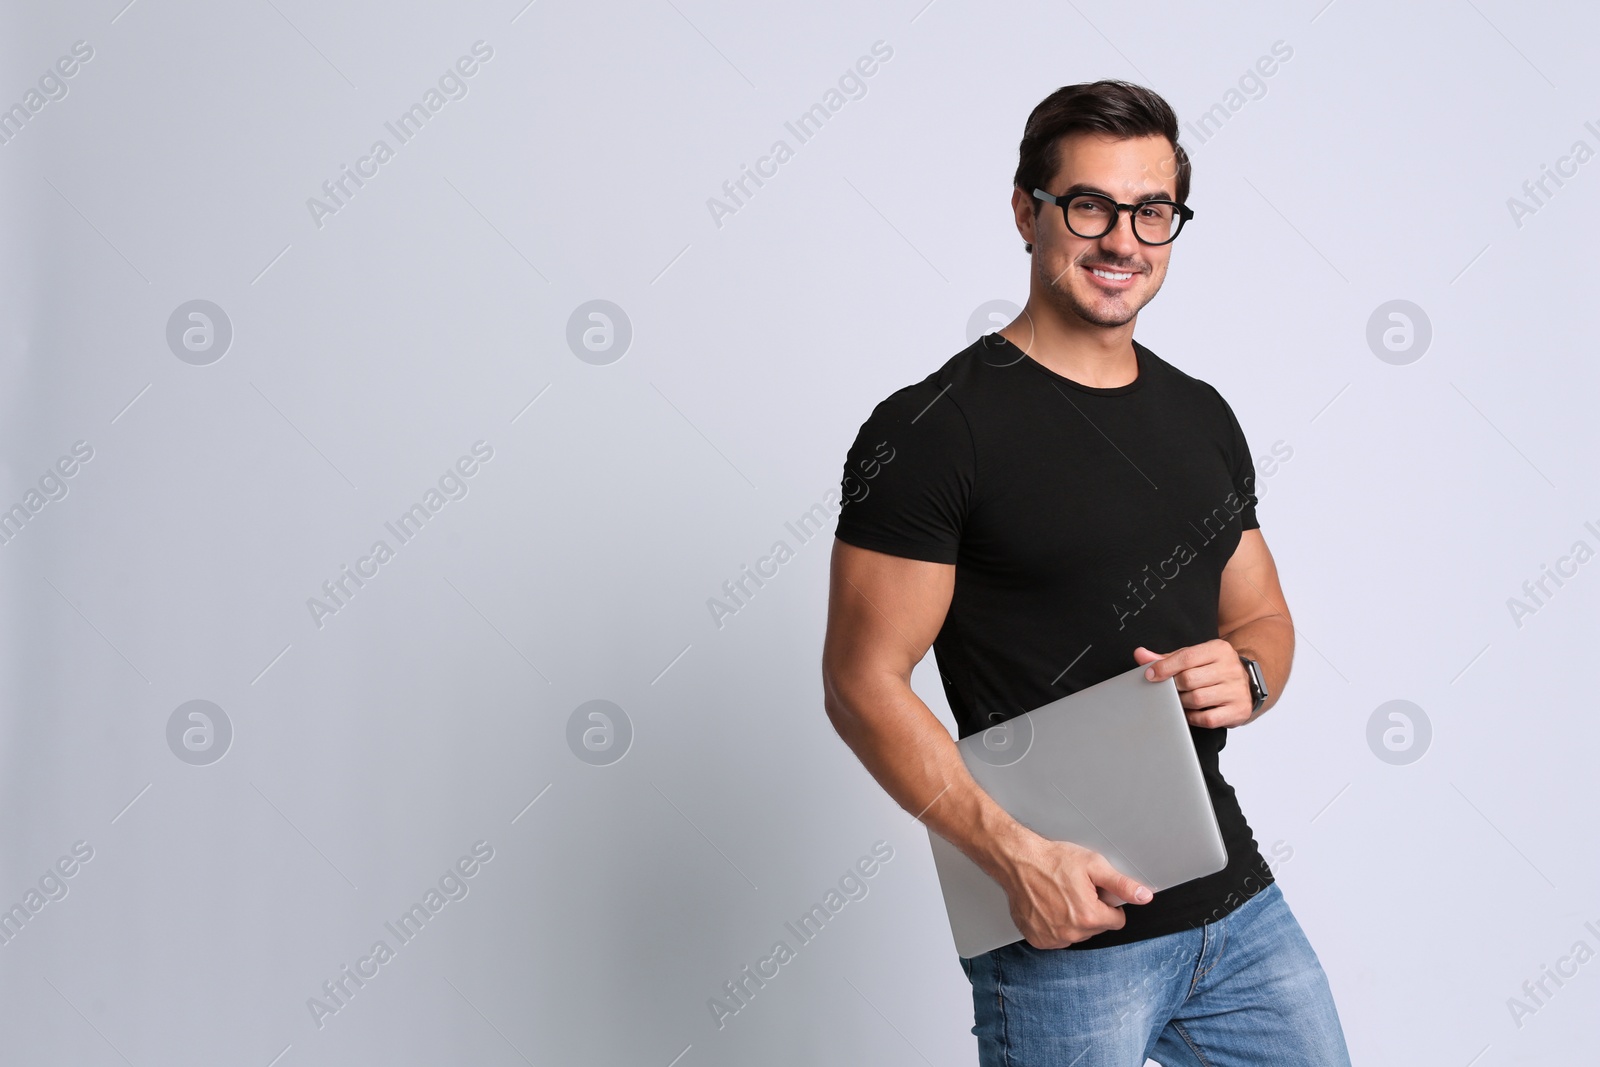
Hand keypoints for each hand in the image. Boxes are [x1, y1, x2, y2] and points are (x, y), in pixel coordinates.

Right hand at [994, 831, 1152, 949]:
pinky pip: (1057, 939)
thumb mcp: (1093, 865)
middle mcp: (1071, 933)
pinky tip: (1049, 907)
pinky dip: (1055, 926)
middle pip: (1096, 928)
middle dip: (1091, 911)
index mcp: (1089, 916)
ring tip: (1060, 897)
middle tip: (1075, 891)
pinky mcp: (1038, 939)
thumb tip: (1144, 896)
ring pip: (1077, 935)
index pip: (1117, 921)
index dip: (1109, 905)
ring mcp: (1053, 938)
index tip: (1095, 892)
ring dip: (1073, 920)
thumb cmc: (1052, 861)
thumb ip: (1122, 884)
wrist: (1018, 861)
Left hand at [1134, 640, 1254, 728]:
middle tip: (1169, 690)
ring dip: (1182, 702)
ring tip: (1180, 700)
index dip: (1164, 667)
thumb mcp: (1194, 658)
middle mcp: (1230, 668)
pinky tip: (1190, 712)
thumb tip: (1140, 654)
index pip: (1186, 657)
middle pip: (1189, 679)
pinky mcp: (1239, 710)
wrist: (1247, 682)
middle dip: (1173, 687)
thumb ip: (1167, 658)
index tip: (1150, 675)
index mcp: (1218, 650)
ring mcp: (1237, 690)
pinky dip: (1193, 717)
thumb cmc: (1213, 669)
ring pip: (1197, 699)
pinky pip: (1207, 719)